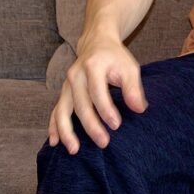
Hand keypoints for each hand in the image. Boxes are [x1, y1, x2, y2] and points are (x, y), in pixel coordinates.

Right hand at [48, 31, 147, 154]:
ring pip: (63, 110)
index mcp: (93, 65)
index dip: (106, 110)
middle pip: (81, 104)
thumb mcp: (129, 67)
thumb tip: (140, 109)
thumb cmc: (115, 58)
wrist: (96, 43)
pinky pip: (56, 111)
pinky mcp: (63, 92)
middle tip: (103, 143)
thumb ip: (134, 88)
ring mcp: (67, 84)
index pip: (98, 92)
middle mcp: (76, 75)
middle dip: (91, 126)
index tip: (116, 126)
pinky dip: (54, 126)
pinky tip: (55, 142)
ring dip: (67, 131)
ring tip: (75, 150)